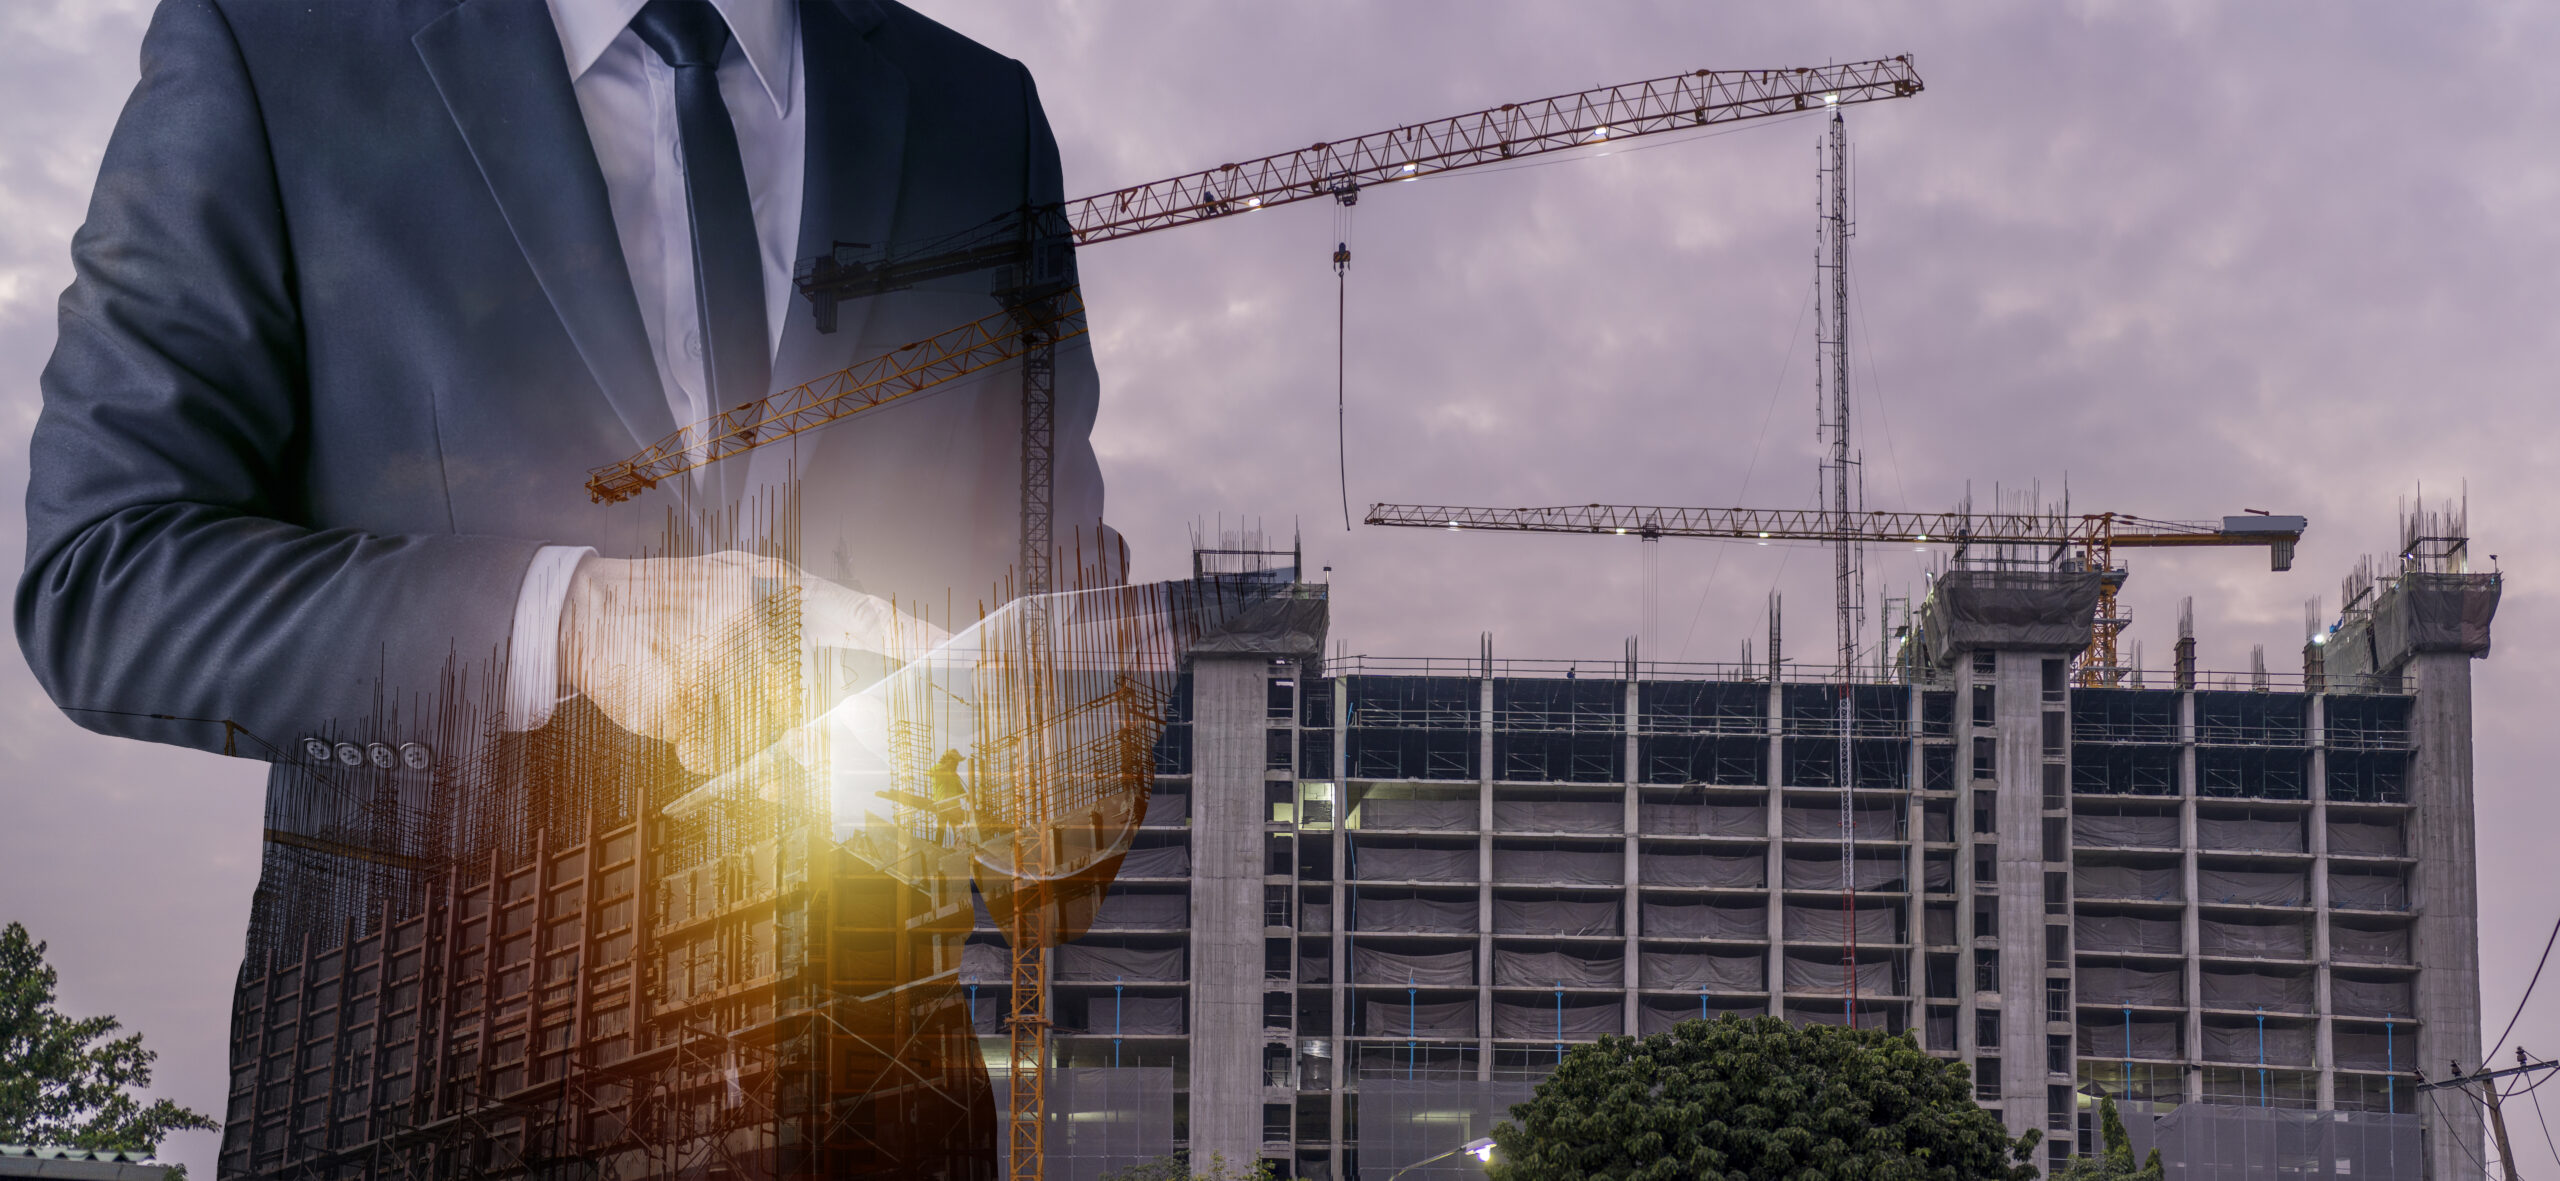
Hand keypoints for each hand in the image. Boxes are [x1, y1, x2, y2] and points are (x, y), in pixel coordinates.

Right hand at [557, 550, 944, 774]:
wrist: (581, 607)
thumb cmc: (675, 604)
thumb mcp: (739, 585)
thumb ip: (795, 625)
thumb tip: (854, 690)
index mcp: (779, 586)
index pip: (873, 616)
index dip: (927, 645)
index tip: (988, 666)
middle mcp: (756, 617)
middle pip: (824, 701)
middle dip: (832, 738)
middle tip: (845, 761)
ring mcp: (717, 660)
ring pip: (770, 738)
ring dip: (756, 748)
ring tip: (717, 712)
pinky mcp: (680, 700)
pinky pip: (717, 752)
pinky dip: (705, 748)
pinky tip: (681, 713)